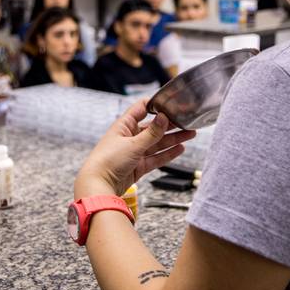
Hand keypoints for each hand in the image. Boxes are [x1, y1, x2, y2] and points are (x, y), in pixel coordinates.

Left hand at [74, 99, 195, 198]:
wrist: (99, 186)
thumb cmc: (108, 161)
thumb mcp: (133, 144)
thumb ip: (151, 133)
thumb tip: (164, 117)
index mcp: (124, 126)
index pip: (141, 109)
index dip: (156, 105)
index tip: (172, 103)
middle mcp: (129, 137)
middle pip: (153, 128)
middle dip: (170, 125)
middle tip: (187, 121)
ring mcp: (134, 152)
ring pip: (157, 143)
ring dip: (173, 139)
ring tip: (190, 134)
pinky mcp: (138, 166)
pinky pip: (156, 157)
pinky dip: (168, 154)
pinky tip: (180, 149)